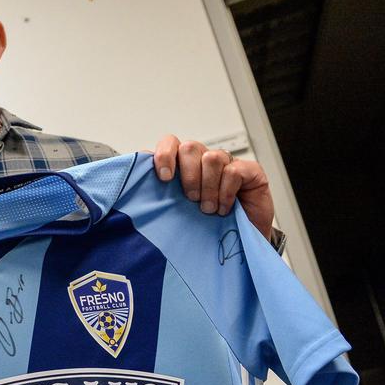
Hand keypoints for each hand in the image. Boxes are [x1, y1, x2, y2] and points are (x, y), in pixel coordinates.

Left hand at [152, 136, 274, 239]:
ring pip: (212, 158)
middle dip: (188, 175)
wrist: (239, 240)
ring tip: (209, 209)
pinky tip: (225, 208)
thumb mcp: (177, 211)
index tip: (164, 178)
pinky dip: (226, 193)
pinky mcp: (250, 170)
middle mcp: (204, 160)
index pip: (169, 144)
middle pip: (190, 147)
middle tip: (191, 199)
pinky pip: (233, 171)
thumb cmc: (206, 224)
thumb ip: (158, 196)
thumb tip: (133, 186)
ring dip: (209, 187)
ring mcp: (228, 162)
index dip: (164, 156)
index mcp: (183, 165)